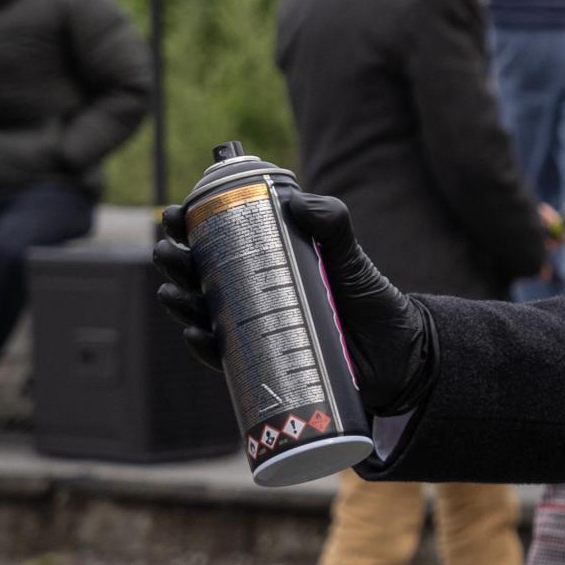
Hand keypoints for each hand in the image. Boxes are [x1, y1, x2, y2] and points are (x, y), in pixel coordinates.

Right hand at [154, 191, 438, 412]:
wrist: (396, 354)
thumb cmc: (368, 298)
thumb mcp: (350, 256)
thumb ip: (332, 224)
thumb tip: (297, 201)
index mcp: (263, 261)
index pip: (216, 240)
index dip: (190, 226)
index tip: (176, 214)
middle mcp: (250, 295)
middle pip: (198, 275)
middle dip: (175, 262)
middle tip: (168, 251)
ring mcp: (253, 330)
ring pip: (202, 314)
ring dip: (179, 302)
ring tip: (172, 291)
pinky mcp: (261, 364)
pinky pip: (223, 357)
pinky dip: (204, 346)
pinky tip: (197, 334)